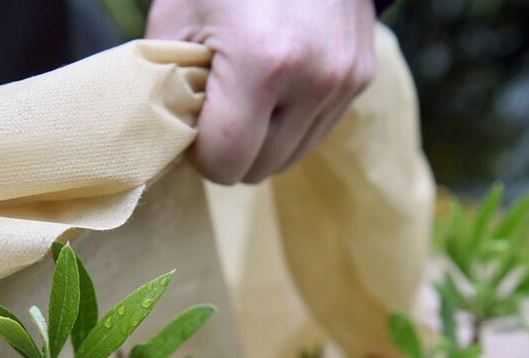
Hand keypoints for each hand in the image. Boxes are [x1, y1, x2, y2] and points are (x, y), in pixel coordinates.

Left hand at [146, 0, 375, 183]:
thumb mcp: (177, 17)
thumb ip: (167, 87)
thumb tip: (166, 141)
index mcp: (263, 64)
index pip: (226, 163)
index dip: (199, 154)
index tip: (190, 123)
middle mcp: (314, 79)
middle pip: (260, 169)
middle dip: (230, 149)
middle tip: (214, 106)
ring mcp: (344, 80)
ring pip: (290, 157)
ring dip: (261, 140)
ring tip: (244, 92)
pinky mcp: (361, 77)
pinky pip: (314, 131)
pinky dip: (288, 121)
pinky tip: (275, 83)